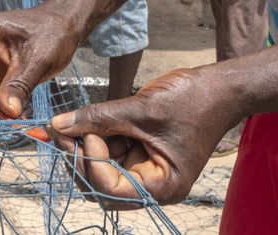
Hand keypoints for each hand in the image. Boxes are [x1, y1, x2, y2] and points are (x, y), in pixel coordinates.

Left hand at [49, 67, 242, 208]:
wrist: (219, 88)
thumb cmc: (194, 100)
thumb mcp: (142, 109)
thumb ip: (98, 117)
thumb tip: (58, 124)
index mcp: (163, 186)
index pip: (111, 190)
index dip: (92, 163)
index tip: (85, 134)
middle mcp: (153, 185)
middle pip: (102, 186)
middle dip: (81, 158)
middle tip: (65, 130)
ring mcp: (146, 171)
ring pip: (102, 171)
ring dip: (87, 148)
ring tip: (77, 123)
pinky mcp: (141, 155)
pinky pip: (111, 155)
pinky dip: (98, 140)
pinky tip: (92, 123)